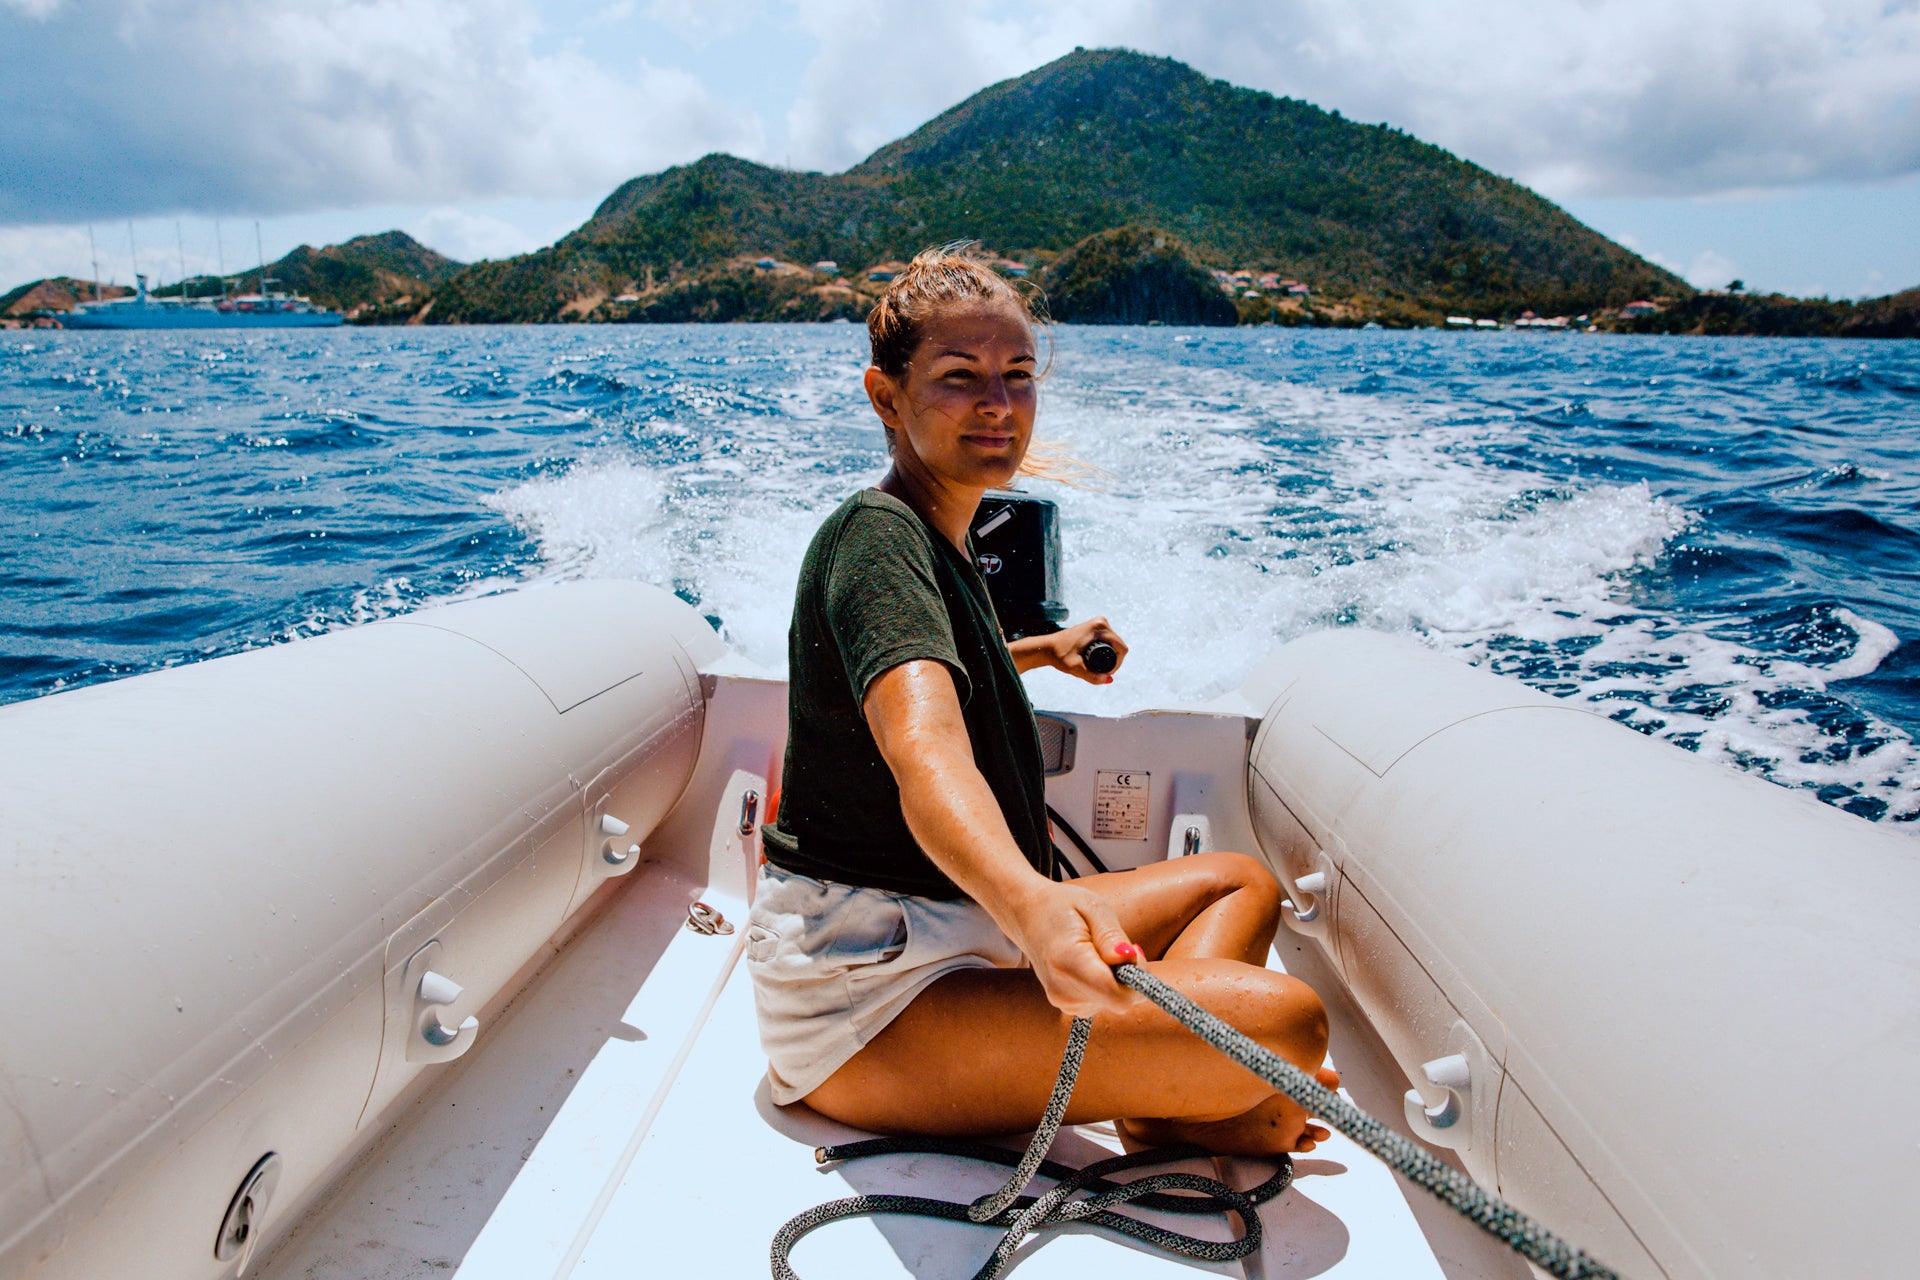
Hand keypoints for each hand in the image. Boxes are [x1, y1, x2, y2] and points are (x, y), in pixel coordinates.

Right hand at [1002, 879, 1144, 1018]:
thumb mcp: (1092, 907)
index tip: (1132, 950)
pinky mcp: (1065, 1005)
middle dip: (1128, 977)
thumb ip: (1111, 935)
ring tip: (1096, 951)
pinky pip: (1101, 1002)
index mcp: (1069, 962)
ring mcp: (1062, 1001)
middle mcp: (1063, 990)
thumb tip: (1128, 958)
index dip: (1137, 978)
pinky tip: (1090, 964)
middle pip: (1118, 1001)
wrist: (1027, 915)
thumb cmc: (1062, 907)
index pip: (1118, 996)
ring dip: (1115, 979)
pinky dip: (1104, 985)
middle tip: (1115, 946)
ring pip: (1112, 1002)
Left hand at [1047, 616, 1127, 684]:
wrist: (1047, 647)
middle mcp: (1101, 622)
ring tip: (1097, 667)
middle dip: (1113, 661)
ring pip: (1114, 645)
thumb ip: (1092, 677)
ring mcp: (1098, 623)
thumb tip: (1108, 680)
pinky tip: (1098, 661)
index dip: (1117, 664)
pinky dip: (1106, 652)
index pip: (1121, 649)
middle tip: (1100, 673)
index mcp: (1100, 627)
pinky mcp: (1095, 627)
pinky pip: (1108, 641)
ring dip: (1110, 657)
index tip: (1105, 674)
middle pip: (1119, 646)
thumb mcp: (1075, 668)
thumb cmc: (1059, 655)